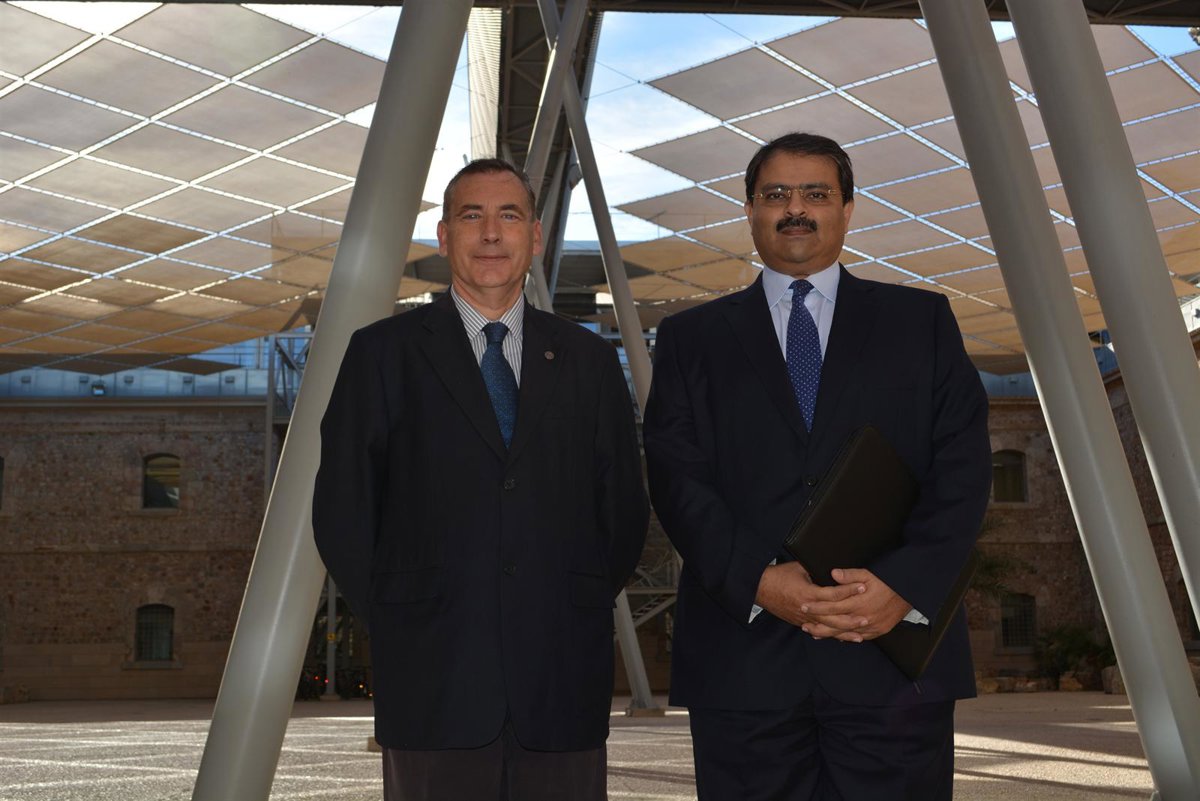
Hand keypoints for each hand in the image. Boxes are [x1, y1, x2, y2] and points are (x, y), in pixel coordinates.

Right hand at [754, 562, 868, 640]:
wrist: (759, 588)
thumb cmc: (778, 575)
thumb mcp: (799, 567)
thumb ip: (816, 569)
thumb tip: (834, 568)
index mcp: (808, 592)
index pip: (833, 594)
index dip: (849, 590)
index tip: (863, 586)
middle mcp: (807, 608)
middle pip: (833, 617)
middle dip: (851, 619)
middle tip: (867, 618)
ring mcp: (803, 618)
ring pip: (827, 628)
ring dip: (844, 632)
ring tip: (859, 635)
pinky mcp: (799, 623)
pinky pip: (818, 631)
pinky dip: (831, 635)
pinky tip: (842, 639)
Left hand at [799, 568, 912, 641]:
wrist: (910, 592)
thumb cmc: (888, 581)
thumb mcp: (869, 573)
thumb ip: (850, 575)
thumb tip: (833, 573)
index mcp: (859, 602)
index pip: (832, 606)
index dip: (816, 607)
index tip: (804, 605)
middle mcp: (864, 617)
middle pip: (835, 624)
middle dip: (818, 624)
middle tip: (803, 625)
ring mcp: (872, 626)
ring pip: (846, 633)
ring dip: (829, 634)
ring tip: (814, 634)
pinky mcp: (879, 631)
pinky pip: (859, 637)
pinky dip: (846, 638)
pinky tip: (836, 638)